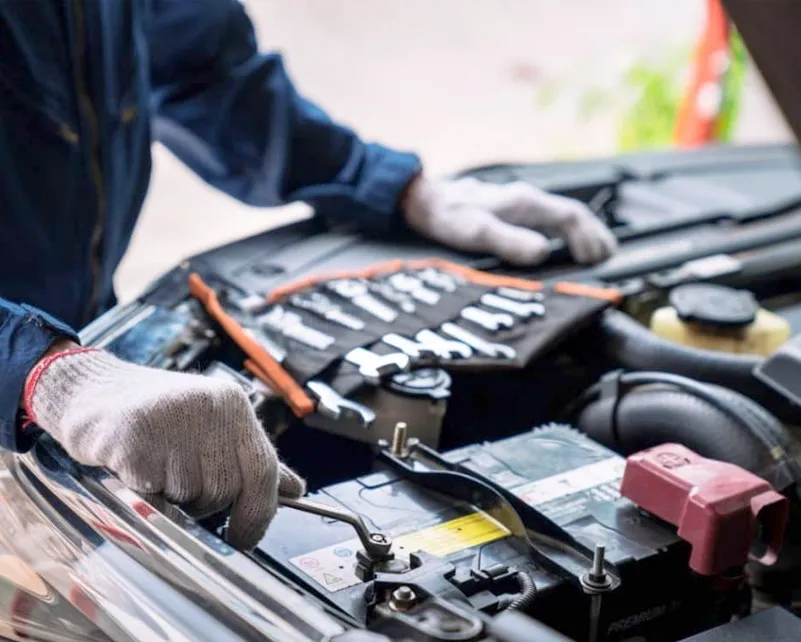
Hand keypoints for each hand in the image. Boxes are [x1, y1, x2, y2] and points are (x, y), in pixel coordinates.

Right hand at [24, 345, 303, 548]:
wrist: (92, 392)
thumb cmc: (159, 417)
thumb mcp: (213, 428)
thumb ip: (252, 460)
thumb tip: (298, 489)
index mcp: (233, 404)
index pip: (264, 470)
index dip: (259, 513)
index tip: (245, 537)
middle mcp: (209, 407)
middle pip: (225, 489)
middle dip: (204, 503)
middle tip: (180, 484)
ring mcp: (172, 419)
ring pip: (188, 495)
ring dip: (172, 496)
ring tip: (155, 465)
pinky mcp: (134, 436)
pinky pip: (151, 491)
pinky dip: (143, 490)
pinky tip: (134, 465)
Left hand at [402, 176, 616, 265]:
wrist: (425, 200)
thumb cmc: (449, 217)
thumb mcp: (476, 232)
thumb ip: (509, 241)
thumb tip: (543, 252)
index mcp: (525, 202)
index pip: (570, 216)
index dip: (588, 237)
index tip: (596, 259)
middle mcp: (527, 198)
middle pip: (572, 212)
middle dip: (594, 234)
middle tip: (608, 258)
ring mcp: (520, 201)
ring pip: (562, 214)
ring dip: (582, 231)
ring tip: (596, 252)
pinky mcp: (512, 207)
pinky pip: (548, 217)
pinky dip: (565, 230)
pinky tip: (565, 243)